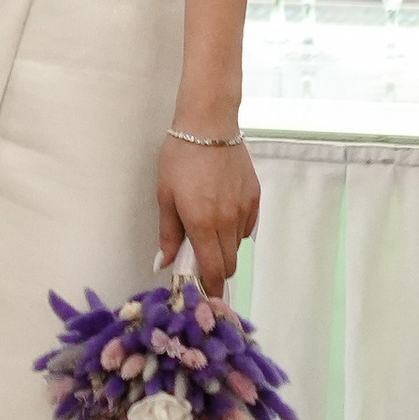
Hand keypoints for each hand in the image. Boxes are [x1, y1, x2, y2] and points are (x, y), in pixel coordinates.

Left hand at [155, 130, 257, 304]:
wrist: (209, 124)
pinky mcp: (255, 198)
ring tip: (207, 229)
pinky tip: (221, 213)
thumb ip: (167, 234)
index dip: (208, 288)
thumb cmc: (180, 158)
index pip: (212, 270)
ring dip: (224, 248)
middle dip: (216, 272)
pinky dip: (235, 230)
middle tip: (200, 263)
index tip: (202, 295)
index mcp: (202, 223)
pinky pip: (246, 227)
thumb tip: (163, 264)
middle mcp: (227, 221)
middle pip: (228, 265)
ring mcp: (244, 210)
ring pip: (237, 246)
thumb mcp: (164, 195)